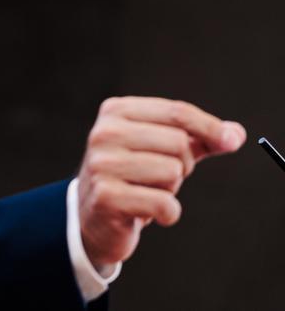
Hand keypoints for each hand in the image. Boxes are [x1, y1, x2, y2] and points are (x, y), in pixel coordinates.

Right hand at [77, 96, 244, 269]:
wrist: (93, 216)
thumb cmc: (133, 176)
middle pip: (179, 143)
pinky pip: (165, 204)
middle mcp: (104, 133)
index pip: (177, 111)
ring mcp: (102, 164)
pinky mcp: (106, 196)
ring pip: (173, 172)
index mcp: (116, 111)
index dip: (210, 127)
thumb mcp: (161, 149)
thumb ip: (198, 139)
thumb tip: (235, 135)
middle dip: (183, 165)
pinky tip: (147, 213)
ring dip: (171, 189)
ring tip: (147, 192)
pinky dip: (168, 214)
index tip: (231, 141)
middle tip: (159, 177)